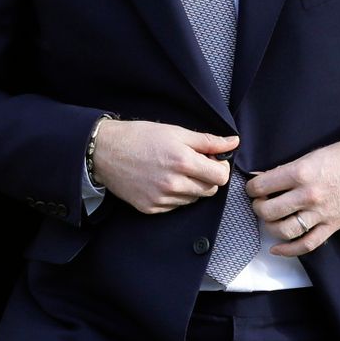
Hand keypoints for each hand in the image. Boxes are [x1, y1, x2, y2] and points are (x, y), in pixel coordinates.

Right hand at [93, 120, 236, 214]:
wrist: (105, 151)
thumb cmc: (140, 137)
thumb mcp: (176, 132)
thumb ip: (207, 140)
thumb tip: (233, 142)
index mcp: (183, 162)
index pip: (220, 177)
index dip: (220, 167)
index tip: (212, 160)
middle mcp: (174, 184)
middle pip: (210, 191)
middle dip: (207, 177)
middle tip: (194, 164)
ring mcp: (162, 199)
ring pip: (194, 200)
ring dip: (192, 187)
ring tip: (175, 171)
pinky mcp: (151, 208)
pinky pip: (175, 206)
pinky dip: (175, 196)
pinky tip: (163, 181)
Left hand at [245, 136, 339, 256]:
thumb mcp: (313, 154)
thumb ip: (288, 169)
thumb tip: (264, 176)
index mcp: (301, 172)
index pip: (263, 185)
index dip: (252, 187)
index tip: (252, 187)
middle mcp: (308, 195)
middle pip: (269, 210)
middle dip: (258, 207)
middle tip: (259, 203)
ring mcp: (320, 214)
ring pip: (284, 230)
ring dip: (270, 227)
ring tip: (269, 219)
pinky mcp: (332, 227)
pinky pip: (306, 244)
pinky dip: (288, 250)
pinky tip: (277, 248)